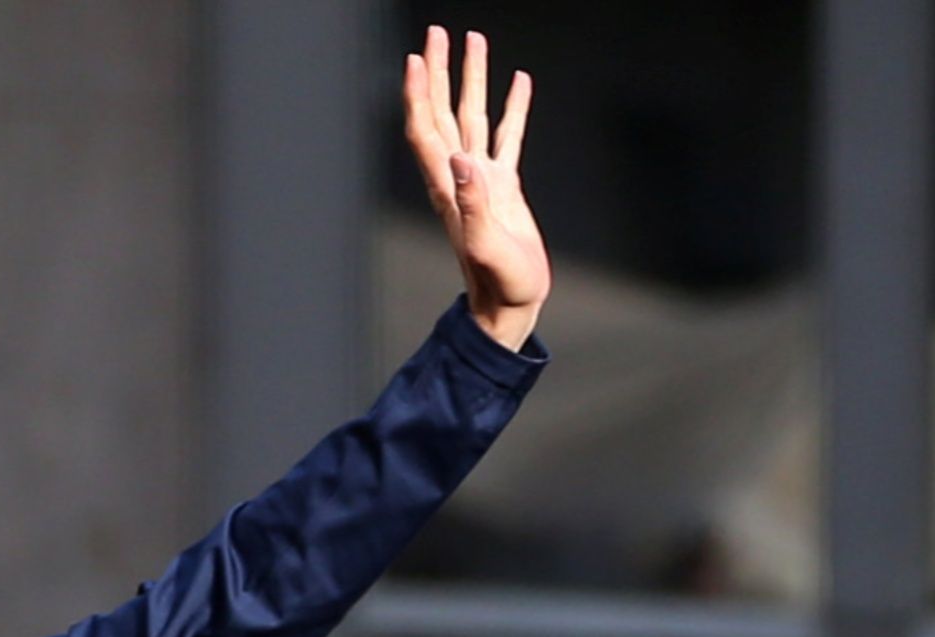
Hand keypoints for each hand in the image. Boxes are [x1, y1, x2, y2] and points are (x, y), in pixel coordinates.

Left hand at [402, 26, 549, 349]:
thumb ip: (473, 204)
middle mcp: (460, 177)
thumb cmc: (498, 284)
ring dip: (472, 79)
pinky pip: (508, 136)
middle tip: (438, 33)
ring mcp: (482, 179)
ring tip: (474, 41)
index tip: (415, 59)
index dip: (418, 94)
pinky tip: (519, 83)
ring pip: (474, 116)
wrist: (510, 306)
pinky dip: (513, 108)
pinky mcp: (505, 187)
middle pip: (444, 112)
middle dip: (440, 71)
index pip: (426, 130)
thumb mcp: (486, 247)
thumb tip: (462, 160)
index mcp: (449, 187)